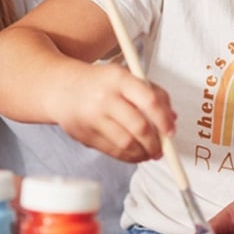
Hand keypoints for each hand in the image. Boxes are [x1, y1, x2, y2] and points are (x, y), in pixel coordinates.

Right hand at [52, 65, 175, 163]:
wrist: (61, 87)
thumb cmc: (100, 82)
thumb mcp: (126, 76)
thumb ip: (153, 93)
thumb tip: (172, 119)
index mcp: (119, 78)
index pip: (149, 101)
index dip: (164, 120)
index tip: (171, 131)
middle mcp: (105, 97)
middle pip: (139, 127)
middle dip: (155, 143)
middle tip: (162, 149)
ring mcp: (93, 118)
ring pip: (126, 144)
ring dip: (143, 153)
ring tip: (149, 153)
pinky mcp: (85, 135)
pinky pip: (112, 151)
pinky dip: (128, 157)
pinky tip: (134, 154)